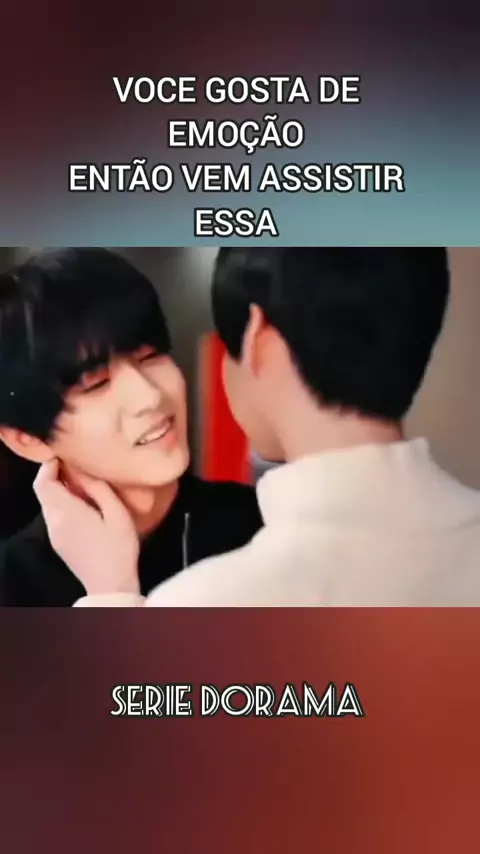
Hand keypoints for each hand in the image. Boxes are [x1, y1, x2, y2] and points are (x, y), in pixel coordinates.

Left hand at [33, 459, 140, 595]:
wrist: (110, 585)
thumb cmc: (118, 548)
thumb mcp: (117, 513)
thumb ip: (99, 489)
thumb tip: (85, 472)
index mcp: (65, 511)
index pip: (42, 482)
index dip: (49, 465)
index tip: (66, 456)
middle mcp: (54, 521)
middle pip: (43, 491)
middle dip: (56, 475)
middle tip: (78, 467)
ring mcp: (55, 534)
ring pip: (49, 503)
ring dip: (61, 490)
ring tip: (84, 484)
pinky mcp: (59, 543)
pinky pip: (55, 515)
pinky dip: (64, 503)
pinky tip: (85, 505)